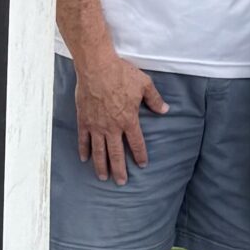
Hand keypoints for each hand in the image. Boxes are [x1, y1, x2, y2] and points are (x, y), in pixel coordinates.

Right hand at [75, 50, 168, 182]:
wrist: (97, 67)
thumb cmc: (121, 74)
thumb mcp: (144, 84)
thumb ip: (154, 99)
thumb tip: (165, 109)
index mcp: (129, 120)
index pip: (136, 143)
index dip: (140, 155)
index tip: (142, 165)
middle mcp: (112, 127)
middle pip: (116, 154)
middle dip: (119, 170)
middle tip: (121, 182)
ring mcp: (96, 125)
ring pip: (99, 151)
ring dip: (101, 166)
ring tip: (103, 177)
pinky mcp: (84, 120)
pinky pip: (83, 139)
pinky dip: (84, 150)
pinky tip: (84, 159)